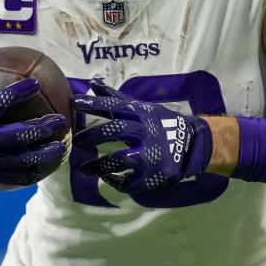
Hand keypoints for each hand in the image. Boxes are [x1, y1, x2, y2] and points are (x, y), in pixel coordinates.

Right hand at [0, 48, 67, 187]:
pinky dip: (33, 173)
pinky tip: (47, 167)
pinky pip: (15, 177)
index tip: (35, 83)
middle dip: (42, 127)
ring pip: (22, 160)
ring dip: (44, 154)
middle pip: (19, 135)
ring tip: (62, 147)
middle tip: (60, 120)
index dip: (18, 92)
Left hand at [72, 79, 212, 193]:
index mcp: (141, 115)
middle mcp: (144, 133)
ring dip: (99, 164)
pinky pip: (128, 181)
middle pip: (114, 131)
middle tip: (77, 142)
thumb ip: (116, 99)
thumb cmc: (161, 124)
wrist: (192, 146)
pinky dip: (114, 181)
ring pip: (118, 159)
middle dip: (93, 136)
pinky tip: (106, 178)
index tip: (74, 102)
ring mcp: (148, 156)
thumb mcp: (142, 108)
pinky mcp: (150, 176)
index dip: (94, 104)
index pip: (114, 107)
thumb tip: (94, 83)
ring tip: (85, 168)